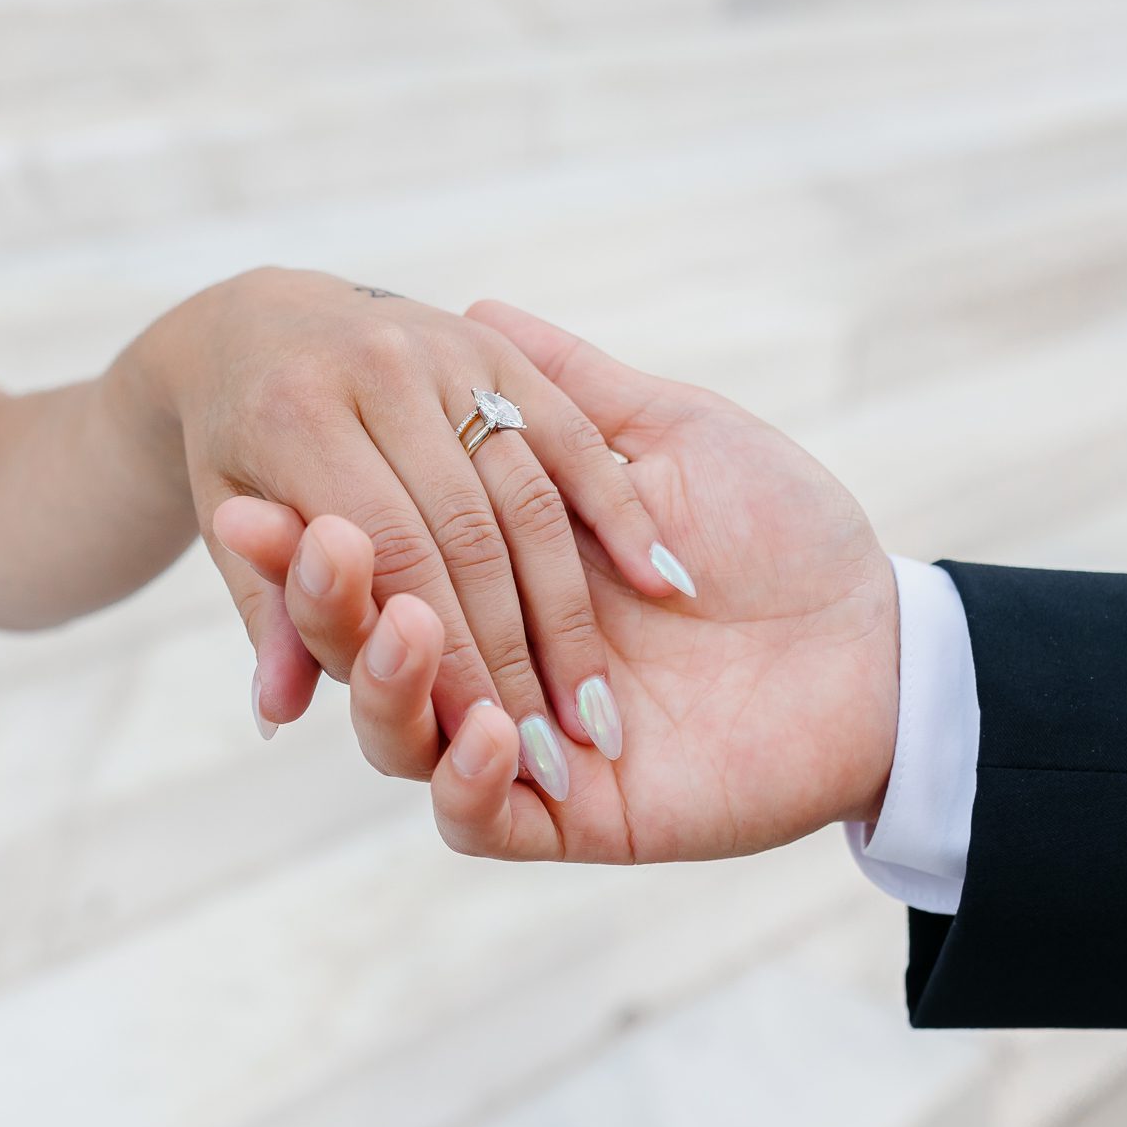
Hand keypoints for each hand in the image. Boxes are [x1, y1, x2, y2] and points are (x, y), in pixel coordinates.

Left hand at [116, 268, 686, 789]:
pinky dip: (621, 511)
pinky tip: (661, 583)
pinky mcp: (497, 345)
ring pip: (528, 495)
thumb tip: (280, 713)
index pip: (397, 560)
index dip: (452, 661)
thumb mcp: (236, 524)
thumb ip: (274, 616)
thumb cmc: (235, 450)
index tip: (492, 745)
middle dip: (515, 655)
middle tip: (556, 749)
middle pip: (468, 535)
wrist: (256, 318)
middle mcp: (375, 368)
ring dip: (571, 609)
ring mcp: (443, 348)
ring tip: (598, 706)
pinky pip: (573, 436)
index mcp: (294, 416)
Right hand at [229, 301, 900, 861]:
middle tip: (311, 548)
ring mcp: (524, 745)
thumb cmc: (777, 528)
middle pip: (366, 650)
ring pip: (400, 738)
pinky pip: (480, 821)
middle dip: (323, 604)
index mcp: (494, 578)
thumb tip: (474, 305)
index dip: (307, 539)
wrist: (877, 632)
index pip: (375, 562)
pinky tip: (487, 728)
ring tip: (405, 622)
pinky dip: (464, 781)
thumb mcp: (660, 437)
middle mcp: (493, 661)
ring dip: (385, 684)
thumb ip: (560, 394)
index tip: (249, 497)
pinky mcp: (572, 820)